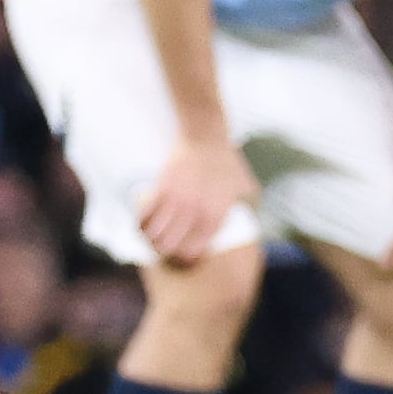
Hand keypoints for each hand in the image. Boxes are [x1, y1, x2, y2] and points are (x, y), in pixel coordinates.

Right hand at [137, 134, 256, 265]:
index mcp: (215, 216)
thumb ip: (247, 205)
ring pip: (154, 236)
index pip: (194, 251)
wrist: (206, 135)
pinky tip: (142, 224)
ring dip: (150, 240)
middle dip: (164, 251)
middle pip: (171, 247)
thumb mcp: (244, 185)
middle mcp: (195, 212)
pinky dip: (140, 224)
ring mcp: (177, 201)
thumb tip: (252, 217)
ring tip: (151, 237)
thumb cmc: (226, 160)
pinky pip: (144, 216)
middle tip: (162, 246)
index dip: (184, 257)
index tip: (180, 254)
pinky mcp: (161, 188)